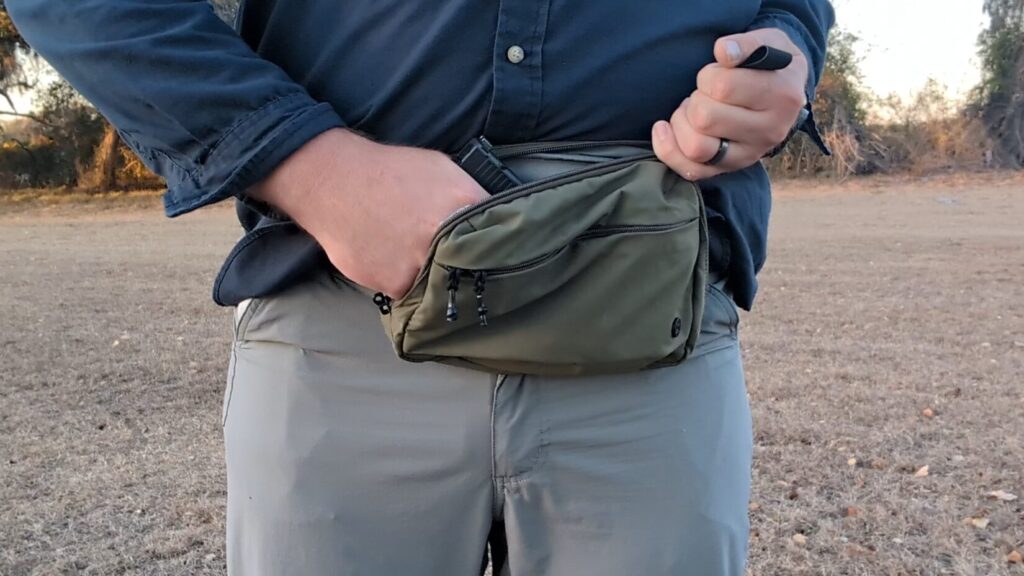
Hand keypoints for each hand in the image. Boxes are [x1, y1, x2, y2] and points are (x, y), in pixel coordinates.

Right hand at [249, 128, 488, 297]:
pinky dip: (403, 279)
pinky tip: (390, 256)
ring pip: (439, 285)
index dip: (500, 250)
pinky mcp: (391, 284)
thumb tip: (494, 217)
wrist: (332, 181)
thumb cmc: (389, 170)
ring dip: (432, 276)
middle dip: (468, 268)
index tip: (502, 259)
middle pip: (472, 269)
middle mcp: (443, 238)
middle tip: (461, 265)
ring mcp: (416, 264)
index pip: (500, 238)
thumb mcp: (441, 168)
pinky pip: (407, 290)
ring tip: (413, 253)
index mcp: (463, 204)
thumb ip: (470, 195)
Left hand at [651, 28, 808, 179]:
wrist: (784, 93)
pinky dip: (669, 149)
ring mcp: (749, 155)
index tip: (718, 72)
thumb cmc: (770, 64)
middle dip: (696, 98)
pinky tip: (664, 128)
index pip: (723, 87)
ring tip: (692, 108)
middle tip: (706, 92)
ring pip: (696, 147)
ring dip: (682, 122)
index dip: (709, 75)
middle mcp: (769, 131)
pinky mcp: (729, 168)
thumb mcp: (769, 40)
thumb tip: (724, 52)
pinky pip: (690, 170)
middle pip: (705, 118)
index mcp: (782, 97)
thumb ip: (746, 43)